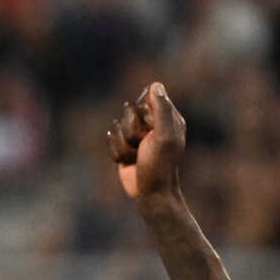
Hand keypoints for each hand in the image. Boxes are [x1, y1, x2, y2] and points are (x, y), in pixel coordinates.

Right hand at [105, 83, 185, 201]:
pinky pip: (111, 139)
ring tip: (137, 156)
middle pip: (128, 111)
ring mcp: (137, 136)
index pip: (147, 97)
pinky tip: (129, 162)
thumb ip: (162, 109)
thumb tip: (155, 85)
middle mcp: (152, 124)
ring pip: (117, 126)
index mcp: (167, 117)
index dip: (143, 112)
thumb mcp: (165, 135)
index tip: (148, 126)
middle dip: (132, 130)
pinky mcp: (124, 147)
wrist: (151, 194)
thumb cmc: (160, 166)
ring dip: (125, 144)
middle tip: (143, 145)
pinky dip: (118, 153)